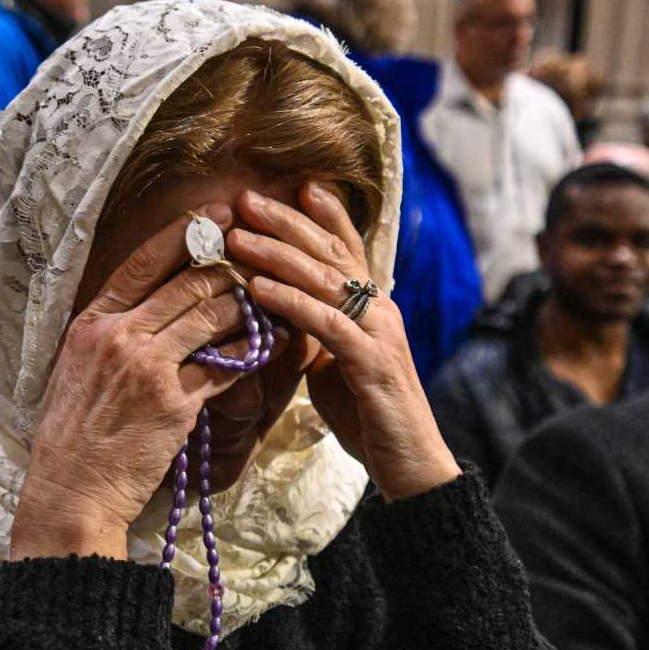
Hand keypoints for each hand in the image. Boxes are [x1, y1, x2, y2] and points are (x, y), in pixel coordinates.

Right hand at [11, 204, 282, 560]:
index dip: (185, 233)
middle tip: (259, 256)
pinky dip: (251, 351)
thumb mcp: (75, 369)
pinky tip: (271, 343)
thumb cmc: (72, 433)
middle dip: (230, 266)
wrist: (72, 489)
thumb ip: (108, 334)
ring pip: (212, 316)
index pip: (142, 262)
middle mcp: (119, 336)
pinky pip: (225, 366)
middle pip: (188, 283)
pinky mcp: (175, 403)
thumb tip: (143, 308)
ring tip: (268, 299)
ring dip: (246, 305)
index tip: (217, 214)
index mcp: (92, 322)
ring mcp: (148, 368)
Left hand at [225, 183, 459, 499]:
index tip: (292, 184)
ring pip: (326, 280)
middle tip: (244, 199)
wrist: (411, 465)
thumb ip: (314, 333)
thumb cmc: (368, 416)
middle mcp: (380, 311)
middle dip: (287, 222)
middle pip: (332, 252)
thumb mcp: (333, 365)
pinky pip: (325, 323)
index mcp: (373, 308)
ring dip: (278, 254)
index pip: (348, 248)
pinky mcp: (371, 364)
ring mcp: (379, 334)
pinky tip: (257, 289)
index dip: (324, 214)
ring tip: (237, 236)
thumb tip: (279, 313)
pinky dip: (290, 302)